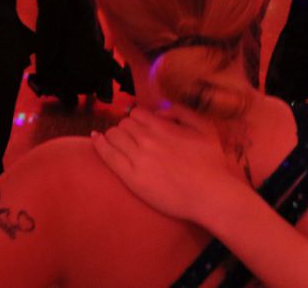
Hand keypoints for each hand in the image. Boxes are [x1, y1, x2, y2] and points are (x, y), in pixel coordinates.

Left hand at [92, 106, 246, 224]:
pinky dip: (100, 144)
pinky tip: (96, 139)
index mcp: (162, 126)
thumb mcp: (204, 127)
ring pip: (114, 135)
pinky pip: (108, 154)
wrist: (211, 196)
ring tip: (118, 143)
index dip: (137, 120)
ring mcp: (137, 158)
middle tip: (131, 139)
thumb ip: (181, 111)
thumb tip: (159, 111)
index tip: (139, 128)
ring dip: (114, 136)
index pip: (136, 113)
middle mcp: (147, 139)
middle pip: (123, 124)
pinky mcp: (131, 177)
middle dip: (126, 129)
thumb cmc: (211, 163)